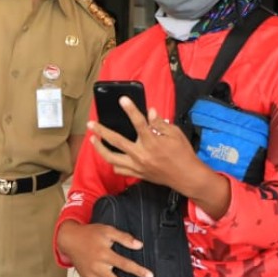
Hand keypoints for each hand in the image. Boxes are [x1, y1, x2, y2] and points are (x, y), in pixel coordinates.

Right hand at [56, 220, 153, 276]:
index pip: (124, 264)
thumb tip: (139, 245)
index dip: (138, 271)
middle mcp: (97, 268)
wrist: (69, 239)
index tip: (149, 276)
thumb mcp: (107, 230)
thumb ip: (123, 237)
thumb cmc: (89, 234)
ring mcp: (91, 276)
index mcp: (104, 255)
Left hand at [88, 98, 203, 193]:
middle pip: (116, 141)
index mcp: (152, 142)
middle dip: (101, 131)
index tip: (122, 100)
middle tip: (91, 124)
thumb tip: (150, 112)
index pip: (139, 123)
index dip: (130, 110)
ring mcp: (137, 166)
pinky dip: (113, 163)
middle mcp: (141, 155)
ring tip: (93, 140)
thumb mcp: (175, 134)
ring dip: (100, 149)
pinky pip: (119, 169)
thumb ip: (160, 123)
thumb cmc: (183, 153)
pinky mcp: (138, 174)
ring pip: (112, 158)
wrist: (186, 176)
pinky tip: (109, 156)